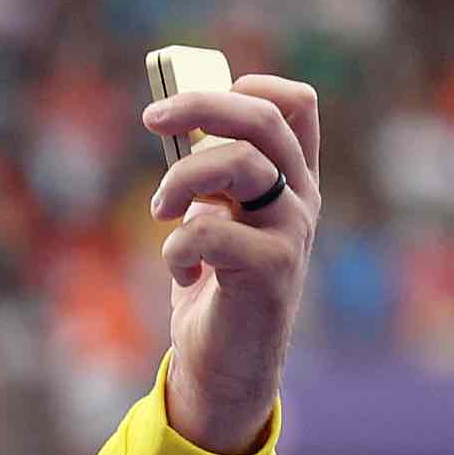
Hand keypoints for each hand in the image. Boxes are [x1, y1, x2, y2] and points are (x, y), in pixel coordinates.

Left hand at [142, 74, 320, 454]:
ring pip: (239, 165)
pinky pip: (210, 231)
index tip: (200, 98)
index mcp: (292, 182)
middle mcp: (300, 200)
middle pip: (263, 122)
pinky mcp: (272, 270)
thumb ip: (208, 183)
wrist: (223, 366)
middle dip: (202, 108)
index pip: (296, 108)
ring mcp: (292, 232)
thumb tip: (177, 132)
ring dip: (182, 178)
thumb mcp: (212, 222)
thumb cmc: (213, 290)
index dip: (251, 88)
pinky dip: (178, 247)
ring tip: (159, 209)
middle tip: (152, 118)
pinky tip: (180, 270)